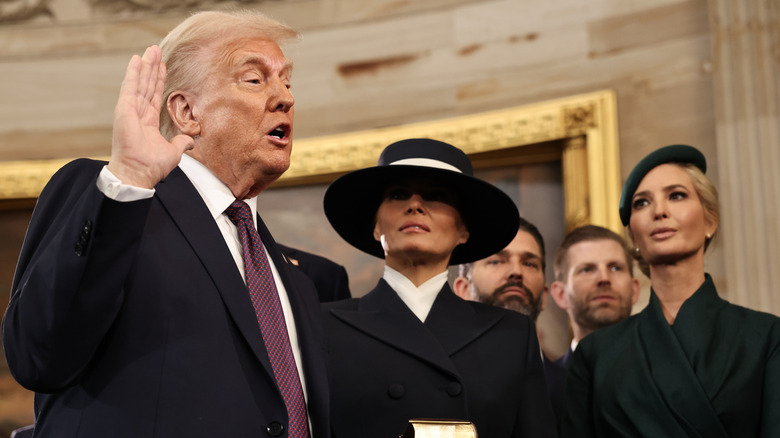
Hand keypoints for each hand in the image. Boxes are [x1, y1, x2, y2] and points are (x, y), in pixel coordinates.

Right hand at [108, 45, 193, 188]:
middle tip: (156, 50)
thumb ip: (180, 143)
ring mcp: (130, 110)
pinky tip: (137, 59)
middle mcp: (138, 113)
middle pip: (146, 84)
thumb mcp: (173, 152)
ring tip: (150, 50)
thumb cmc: (151, 166)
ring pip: (139, 82)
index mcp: (147, 122)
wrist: (138, 173)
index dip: (158, 80)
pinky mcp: (124, 109)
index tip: (162, 66)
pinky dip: (133, 72)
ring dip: (145, 65)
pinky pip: (130, 86)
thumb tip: (189, 141)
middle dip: (152, 67)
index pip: (153, 95)